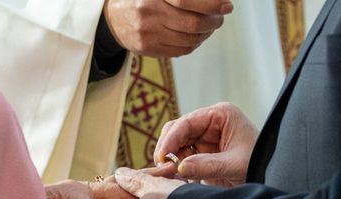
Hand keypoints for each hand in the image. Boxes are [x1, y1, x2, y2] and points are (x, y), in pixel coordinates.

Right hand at [104, 0, 231, 56]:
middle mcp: (148, 12)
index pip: (187, 0)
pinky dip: (194, 45)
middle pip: (192, 24)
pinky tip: (196, 37)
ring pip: (189, 40)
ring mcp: (147, 33)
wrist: (114, 17)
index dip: (211, 4)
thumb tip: (215, 0)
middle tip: (219, 18)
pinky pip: (180, 51)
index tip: (227, 6)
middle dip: (213, 22)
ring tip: (209, 27)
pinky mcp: (148, 49)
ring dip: (205, 35)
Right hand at [154, 102, 259, 186]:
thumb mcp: (235, 165)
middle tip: (162, 169)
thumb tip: (180, 166)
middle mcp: (210, 123)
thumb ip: (208, 166)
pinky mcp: (201, 153)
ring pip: (174, 144)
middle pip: (176, 131)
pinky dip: (174, 167)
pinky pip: (180, 157)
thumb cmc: (260, 165)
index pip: (187, 122)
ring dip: (169, 159)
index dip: (171, 138)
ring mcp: (204, 138)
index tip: (161, 156)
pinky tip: (174, 178)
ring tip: (168, 175)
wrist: (270, 177)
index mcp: (221, 115)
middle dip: (167, 149)